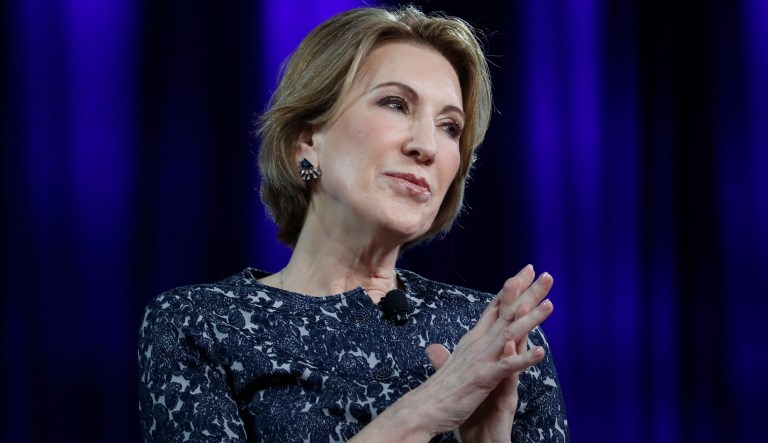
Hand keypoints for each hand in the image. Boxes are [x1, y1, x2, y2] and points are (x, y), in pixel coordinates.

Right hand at [420, 265, 553, 439]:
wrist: (424, 407)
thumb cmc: (438, 389)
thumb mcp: (446, 365)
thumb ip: (446, 354)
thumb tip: (435, 348)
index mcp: (473, 339)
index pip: (496, 307)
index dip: (512, 288)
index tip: (526, 272)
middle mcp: (478, 343)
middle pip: (507, 312)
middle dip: (528, 293)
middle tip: (546, 275)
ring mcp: (482, 358)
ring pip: (510, 333)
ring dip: (531, 319)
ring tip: (550, 304)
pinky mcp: (484, 377)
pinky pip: (507, 366)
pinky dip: (524, 358)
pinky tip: (540, 352)